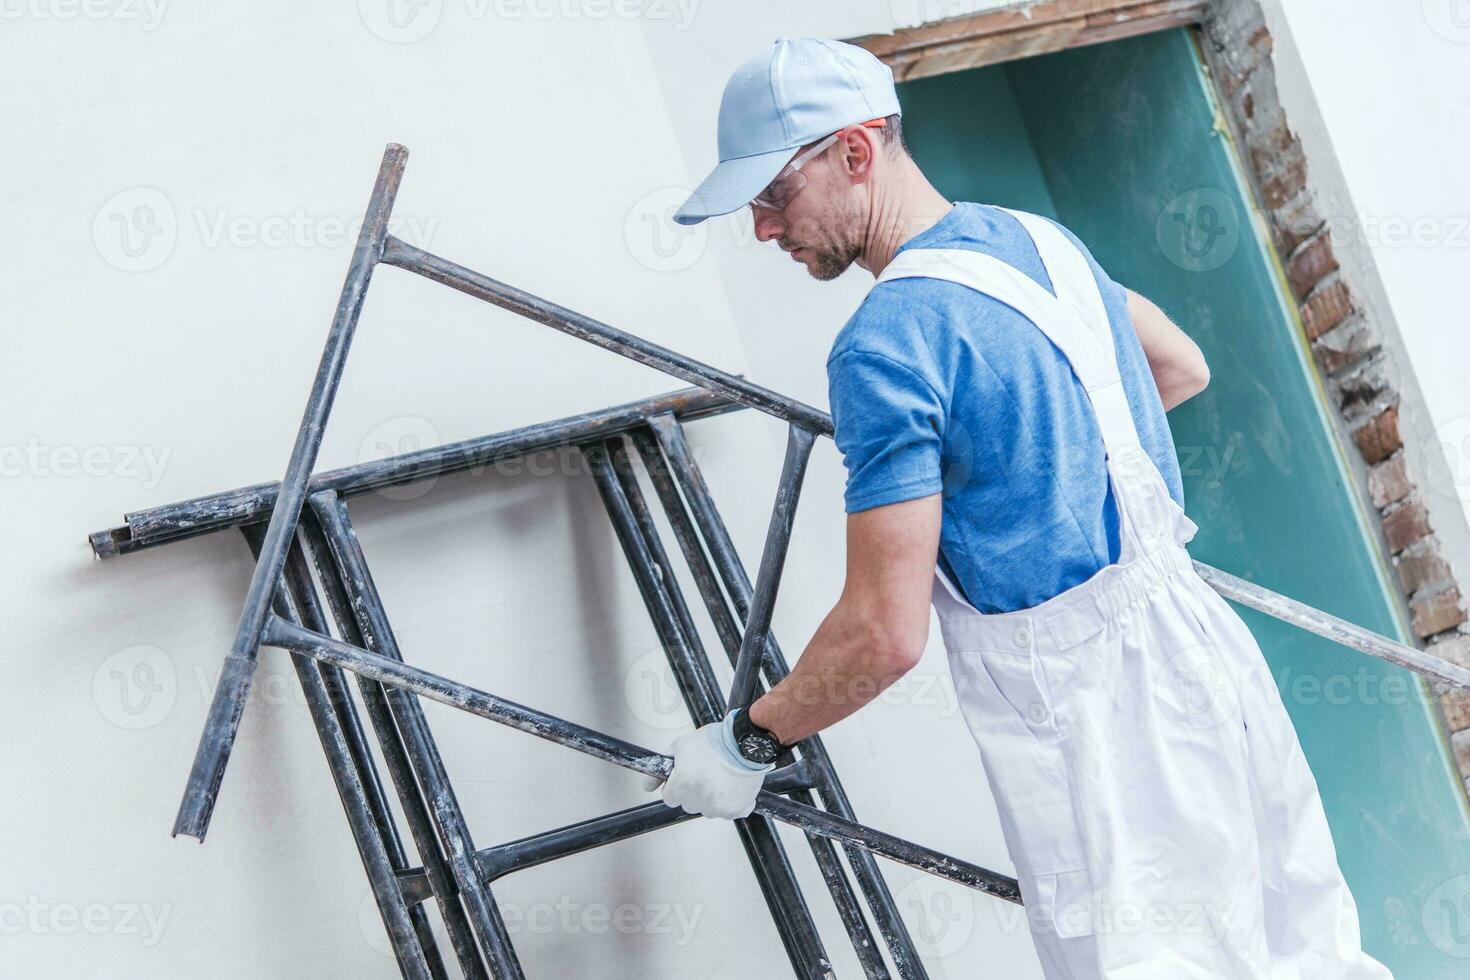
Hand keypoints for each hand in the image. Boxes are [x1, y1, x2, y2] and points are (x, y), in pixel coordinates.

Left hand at [651, 712, 772, 818]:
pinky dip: (730, 802)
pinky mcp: (735, 810)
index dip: (675, 785)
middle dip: (692, 791)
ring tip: (720, 777)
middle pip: (688, 804)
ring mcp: (718, 808)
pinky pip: (728, 812)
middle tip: (704, 772)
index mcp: (683, 784)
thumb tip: (646, 786)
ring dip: (710, 797)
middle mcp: (698, 800)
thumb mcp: (681, 744)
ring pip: (707, 809)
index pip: (669, 797)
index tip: (684, 777)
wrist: (747, 742)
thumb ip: (661, 766)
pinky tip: (732, 786)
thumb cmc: (716, 741)